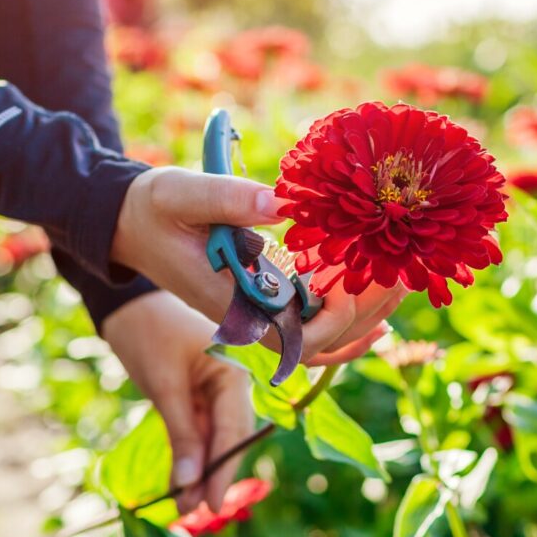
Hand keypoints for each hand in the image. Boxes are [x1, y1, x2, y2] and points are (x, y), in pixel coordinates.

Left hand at [102, 290, 253, 513]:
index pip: (235, 428)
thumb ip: (180, 435)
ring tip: (183, 506)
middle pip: (229, 438)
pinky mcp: (198, 398)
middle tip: (195, 511)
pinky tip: (180, 484)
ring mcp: (216, 391)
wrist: (127, 304)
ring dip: (199, 471)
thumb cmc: (148, 333)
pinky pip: (197, 433)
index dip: (225, 468)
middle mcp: (233, 383)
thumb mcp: (164, 385)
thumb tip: (188, 484)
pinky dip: (189, 457)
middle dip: (212, 474)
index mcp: (235, 371)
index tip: (213, 503)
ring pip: (213, 440)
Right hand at [111, 167, 406, 364]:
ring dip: (363, 320)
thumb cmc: (155, 208)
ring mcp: (257, 315)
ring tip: (403, 284)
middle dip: (365, 312)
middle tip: (404, 273)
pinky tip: (379, 315)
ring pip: (321, 343)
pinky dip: (346, 330)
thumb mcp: (184, 194)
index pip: (294, 335)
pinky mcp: (263, 302)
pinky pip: (310, 332)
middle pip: (320, 343)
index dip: (337, 318)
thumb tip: (281, 205)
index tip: (365, 278)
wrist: (131, 223)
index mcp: (231, 300)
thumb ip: (230, 199)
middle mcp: (248, 318)